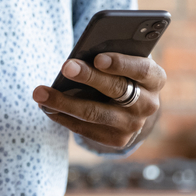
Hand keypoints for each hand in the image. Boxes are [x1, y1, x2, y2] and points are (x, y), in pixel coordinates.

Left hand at [32, 53, 165, 148]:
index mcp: (155, 78)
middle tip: (65, 67)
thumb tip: (81, 55)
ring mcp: (134, 125)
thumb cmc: (122, 73)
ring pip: (95, 113)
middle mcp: (149, 104)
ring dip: (64, 102)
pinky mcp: (117, 140)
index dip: (121, 64)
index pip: (141, 69)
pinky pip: (86, 128)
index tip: (98, 58)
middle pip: (116, 90)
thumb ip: (111, 55)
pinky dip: (63, 116)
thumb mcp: (123, 61)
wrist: (132, 107)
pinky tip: (46, 106)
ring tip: (40, 92)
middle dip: (88, 77)